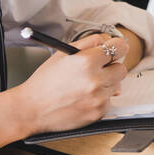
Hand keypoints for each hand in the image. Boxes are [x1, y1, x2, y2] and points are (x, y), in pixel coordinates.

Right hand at [13, 33, 128, 135]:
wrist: (32, 109)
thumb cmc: (45, 81)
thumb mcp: (63, 53)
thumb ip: (89, 42)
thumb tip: (109, 42)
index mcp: (86, 61)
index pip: (118, 48)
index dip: (118, 48)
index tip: (116, 49)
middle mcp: (95, 80)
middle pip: (121, 68)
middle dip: (111, 68)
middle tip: (96, 70)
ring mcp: (98, 98)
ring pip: (116, 85)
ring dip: (105, 84)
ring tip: (84, 86)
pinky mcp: (98, 112)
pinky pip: (109, 100)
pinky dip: (100, 98)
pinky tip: (83, 98)